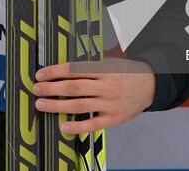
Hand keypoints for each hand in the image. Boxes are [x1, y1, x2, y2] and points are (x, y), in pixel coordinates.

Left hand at [34, 59, 154, 133]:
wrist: (151, 85)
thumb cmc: (126, 72)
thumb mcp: (110, 61)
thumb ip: (89, 65)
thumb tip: (63, 68)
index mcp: (104, 69)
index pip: (74, 70)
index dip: (54, 72)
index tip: (40, 74)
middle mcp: (106, 86)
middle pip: (73, 88)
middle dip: (51, 88)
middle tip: (36, 89)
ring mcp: (110, 104)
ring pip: (79, 106)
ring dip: (57, 106)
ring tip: (42, 104)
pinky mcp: (113, 118)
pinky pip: (92, 124)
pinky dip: (76, 127)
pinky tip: (62, 126)